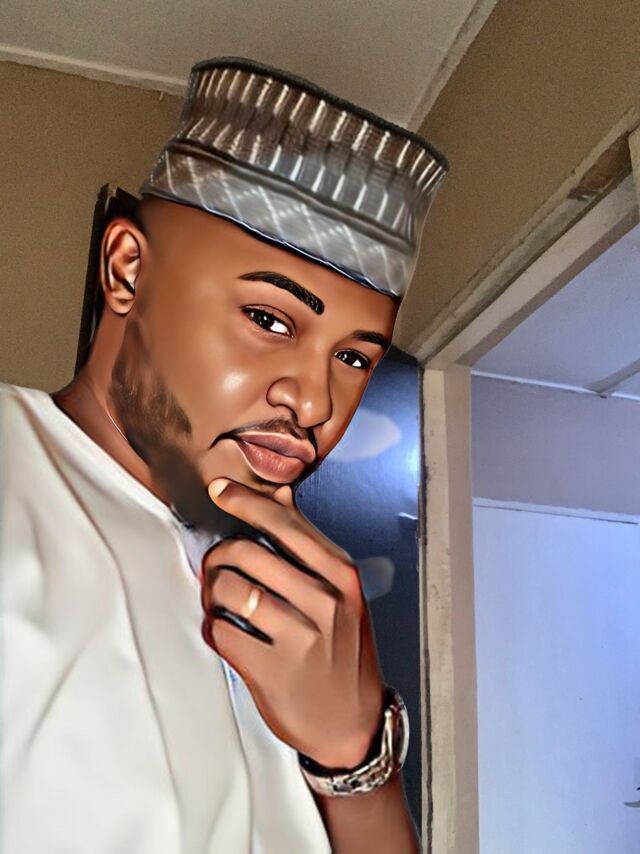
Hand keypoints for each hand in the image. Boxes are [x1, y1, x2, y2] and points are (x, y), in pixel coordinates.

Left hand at [200, 478, 385, 768]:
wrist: (354, 723)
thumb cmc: (342, 648)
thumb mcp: (341, 592)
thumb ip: (308, 545)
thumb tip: (281, 494)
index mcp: (341, 573)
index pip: (283, 522)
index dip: (243, 500)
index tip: (217, 489)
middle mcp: (325, 600)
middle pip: (246, 552)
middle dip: (218, 557)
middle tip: (215, 569)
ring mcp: (301, 637)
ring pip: (229, 589)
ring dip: (212, 593)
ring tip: (218, 603)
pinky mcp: (274, 671)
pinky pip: (221, 632)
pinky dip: (213, 629)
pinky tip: (224, 633)